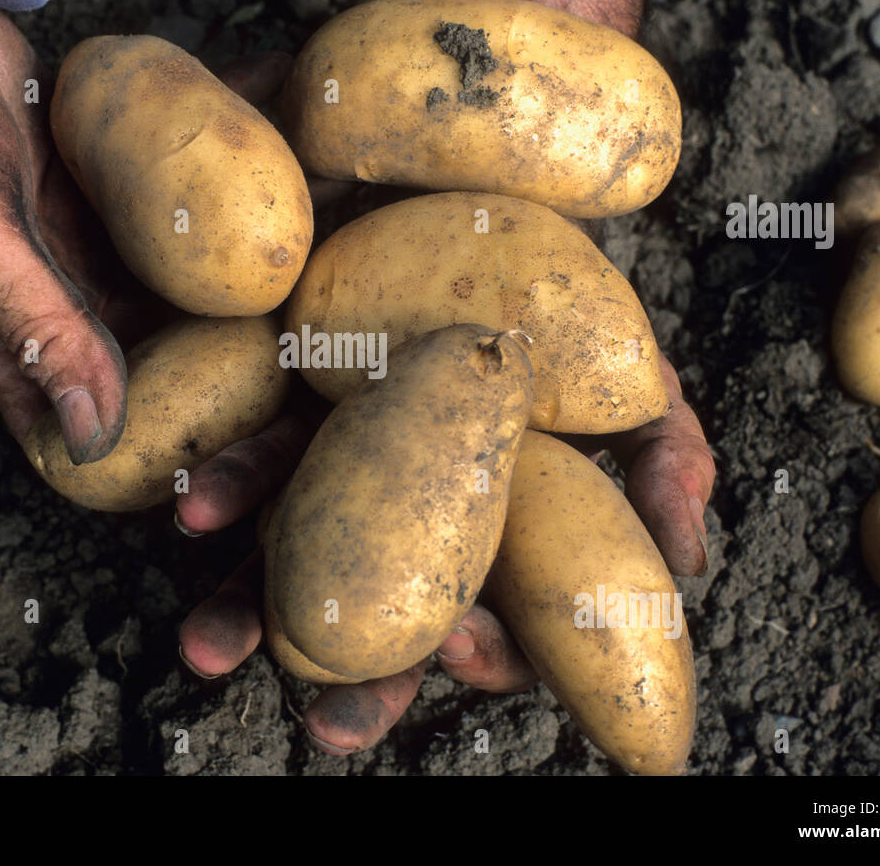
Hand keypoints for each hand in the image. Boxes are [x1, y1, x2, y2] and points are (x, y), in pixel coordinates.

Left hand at [178, 0, 716, 755]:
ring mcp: (337, 446)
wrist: (482, 156)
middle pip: (378, 598)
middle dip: (349, 669)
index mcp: (489, 509)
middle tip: (322, 724)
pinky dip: (213, 477)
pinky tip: (190, 501)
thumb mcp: (630, 364)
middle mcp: (406, 492)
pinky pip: (239, 444)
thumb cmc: (564, 277)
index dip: (472, 650)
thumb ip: (664, 460)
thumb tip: (690, 559)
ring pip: (292, 540)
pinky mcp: (276, 389)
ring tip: (208, 646)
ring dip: (248, 600)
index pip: (486, 605)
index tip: (461, 663)